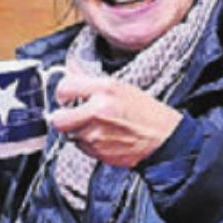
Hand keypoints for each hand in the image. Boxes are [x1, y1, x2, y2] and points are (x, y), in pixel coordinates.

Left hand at [48, 73, 181, 167]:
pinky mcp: (99, 152)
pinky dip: (88, 143)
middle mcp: (97, 111)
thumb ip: (91, 81)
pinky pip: (82, 147)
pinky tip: (105, 137)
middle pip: (58, 119)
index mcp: (104, 89)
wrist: (164, 138)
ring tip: (97, 126)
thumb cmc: (145, 111)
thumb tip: (70, 70)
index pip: (64, 88)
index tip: (68, 96)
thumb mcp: (121, 87)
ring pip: (70, 135)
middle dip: (62, 117)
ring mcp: (96, 135)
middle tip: (72, 115)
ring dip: (78, 131)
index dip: (63, 93)